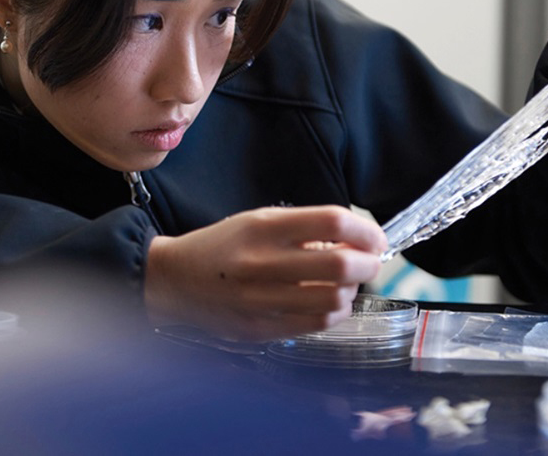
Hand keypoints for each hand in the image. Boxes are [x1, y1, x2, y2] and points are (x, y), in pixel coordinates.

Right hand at [144, 205, 385, 340]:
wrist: (174, 280)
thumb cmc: (222, 246)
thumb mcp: (258, 220)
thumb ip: (304, 228)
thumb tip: (356, 241)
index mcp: (263, 227)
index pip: (332, 221)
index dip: (365, 230)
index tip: (373, 237)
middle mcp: (262, 262)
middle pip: (341, 264)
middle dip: (369, 263)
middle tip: (369, 261)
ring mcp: (260, 300)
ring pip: (334, 300)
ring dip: (351, 290)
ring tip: (344, 283)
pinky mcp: (258, 329)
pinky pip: (315, 324)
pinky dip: (334, 313)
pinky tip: (329, 302)